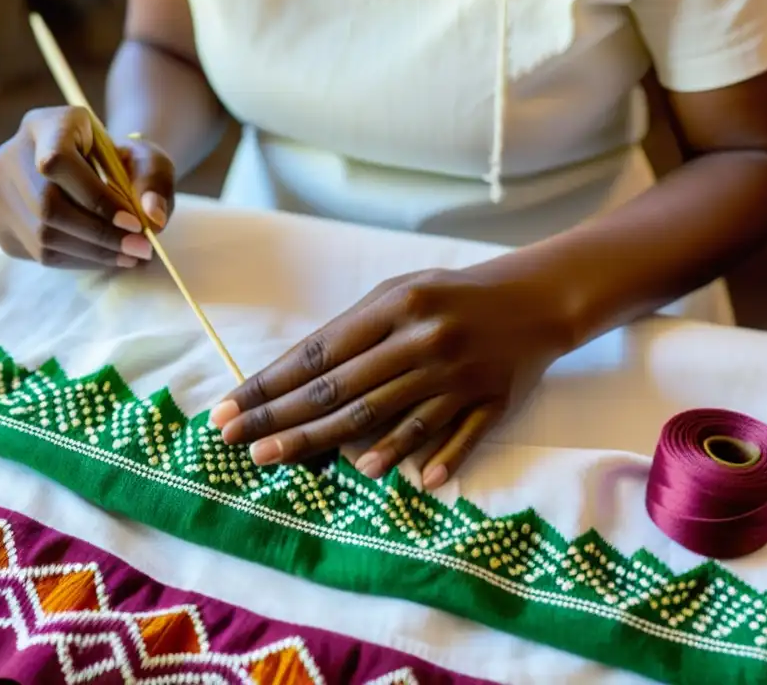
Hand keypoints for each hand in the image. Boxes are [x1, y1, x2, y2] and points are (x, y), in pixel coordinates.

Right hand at [0, 106, 174, 268]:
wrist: (92, 171)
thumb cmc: (121, 161)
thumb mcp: (147, 159)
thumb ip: (155, 180)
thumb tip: (153, 217)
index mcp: (45, 125)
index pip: (56, 161)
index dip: (95, 197)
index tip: (133, 222)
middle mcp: (9, 156)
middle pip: (47, 205)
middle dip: (100, 234)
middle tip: (140, 249)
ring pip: (42, 235)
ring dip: (92, 253)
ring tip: (129, 256)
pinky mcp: (2, 226)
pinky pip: (39, 252)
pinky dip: (78, 259)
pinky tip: (105, 256)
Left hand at [210, 267, 572, 488]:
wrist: (537, 298)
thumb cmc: (451, 295)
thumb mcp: (400, 292)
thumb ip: (353, 330)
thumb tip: (297, 375)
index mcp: (395, 307)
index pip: (318, 353)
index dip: (269, 384)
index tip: (229, 408)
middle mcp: (423, 341)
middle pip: (341, 391)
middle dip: (282, 419)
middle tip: (239, 444)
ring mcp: (458, 375)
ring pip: (387, 416)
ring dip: (332, 444)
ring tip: (284, 461)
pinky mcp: (491, 402)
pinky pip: (454, 436)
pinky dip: (423, 457)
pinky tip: (380, 474)